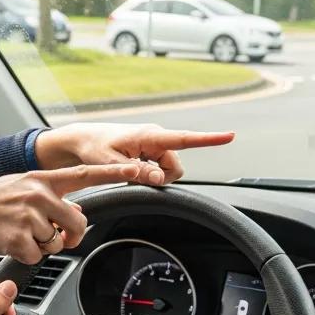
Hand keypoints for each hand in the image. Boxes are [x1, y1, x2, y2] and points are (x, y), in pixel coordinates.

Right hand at [0, 162, 144, 278]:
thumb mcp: (21, 188)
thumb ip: (51, 196)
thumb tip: (76, 214)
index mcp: (43, 178)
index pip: (88, 174)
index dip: (118, 172)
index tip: (144, 169)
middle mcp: (39, 193)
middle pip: (78, 222)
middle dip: (69, 235)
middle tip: (53, 236)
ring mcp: (29, 216)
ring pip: (57, 242)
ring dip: (42, 246)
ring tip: (19, 234)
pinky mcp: (18, 238)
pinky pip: (38, 257)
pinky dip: (27, 256)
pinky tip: (10, 243)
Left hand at [34, 123, 235, 184]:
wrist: (84, 140)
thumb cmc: (94, 149)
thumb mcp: (110, 164)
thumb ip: (135, 172)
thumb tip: (159, 178)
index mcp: (149, 136)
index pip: (184, 139)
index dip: (208, 139)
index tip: (229, 136)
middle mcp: (156, 137)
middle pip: (176, 166)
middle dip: (163, 178)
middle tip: (137, 177)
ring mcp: (154, 144)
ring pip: (169, 169)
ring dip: (155, 176)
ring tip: (131, 171)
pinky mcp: (151, 150)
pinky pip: (160, 168)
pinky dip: (150, 173)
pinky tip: (133, 169)